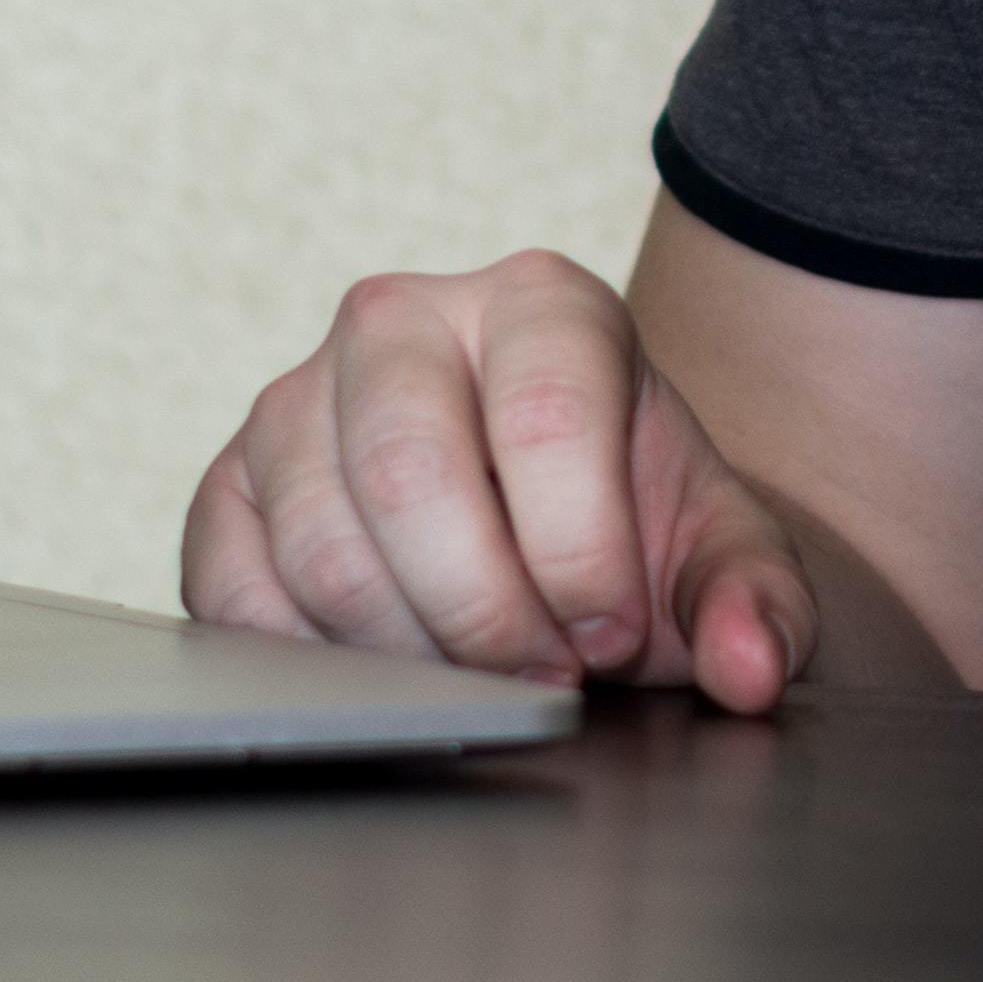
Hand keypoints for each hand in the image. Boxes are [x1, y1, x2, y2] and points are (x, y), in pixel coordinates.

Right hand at [179, 250, 818, 702]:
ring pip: (321, 542)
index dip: (582, 552)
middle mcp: (402, 321)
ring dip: (409, 651)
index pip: (544, 413)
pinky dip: (315, 665)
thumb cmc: (625, 522)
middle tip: (543, 678)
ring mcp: (296, 399)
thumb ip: (757, 601)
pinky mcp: (225, 489)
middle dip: (485, 612)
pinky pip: (237, 594)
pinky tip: (390, 675)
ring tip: (477, 679)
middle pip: (410, 472)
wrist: (544, 525)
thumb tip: (751, 668)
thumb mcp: (718, 550)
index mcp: (540, 303)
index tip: (612, 636)